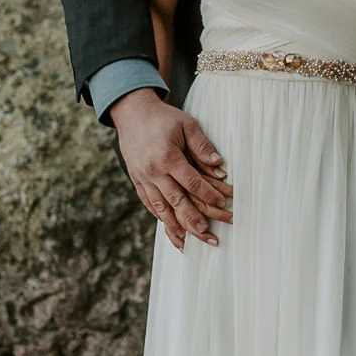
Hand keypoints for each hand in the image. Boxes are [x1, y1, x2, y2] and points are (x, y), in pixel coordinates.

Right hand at [110, 89, 232, 251]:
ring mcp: (142, 178)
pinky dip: (160, 218)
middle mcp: (153, 171)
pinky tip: (171, 229)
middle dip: (193, 219)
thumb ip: (202, 146)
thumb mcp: (186, 124)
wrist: (131, 113)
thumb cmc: (163, 118)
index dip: (208, 194)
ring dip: (175, 227)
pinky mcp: (137, 181)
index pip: (191, 182)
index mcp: (167, 156)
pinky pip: (149, 204)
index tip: (223, 204)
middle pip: (176, 201)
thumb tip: (219, 166)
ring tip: (188, 242)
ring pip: (160, 208)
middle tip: (207, 235)